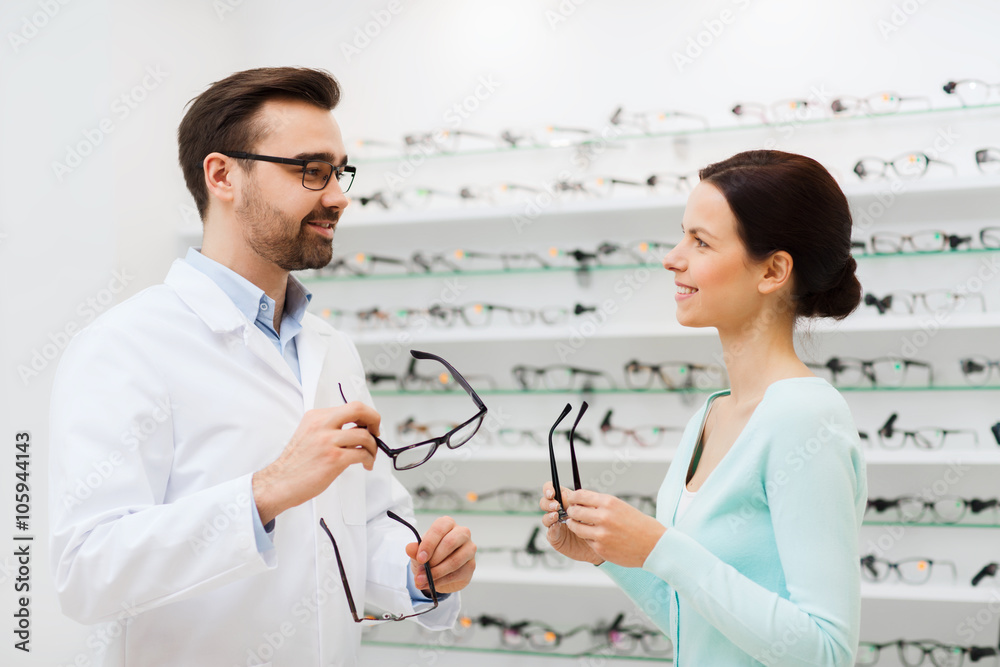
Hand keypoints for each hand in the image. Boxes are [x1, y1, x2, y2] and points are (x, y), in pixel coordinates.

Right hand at [253, 402, 380, 523]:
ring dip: (373, 447)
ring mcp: (327, 442)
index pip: (350, 406)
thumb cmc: (296, 463)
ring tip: (370, 456)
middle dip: (374, 420)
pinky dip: (369, 459)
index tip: (369, 426)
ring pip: (364, 435)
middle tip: (376, 433)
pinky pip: (361, 454)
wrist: (280, 482)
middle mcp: (321, 425)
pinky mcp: (333, 459)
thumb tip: (356, 427)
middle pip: (359, 409)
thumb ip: (328, 427)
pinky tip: (366, 464)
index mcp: (316, 417)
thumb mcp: (309, 434)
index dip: (365, 416)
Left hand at [406, 516, 475, 594]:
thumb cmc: (431, 555)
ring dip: (436, 573)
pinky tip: (432, 584)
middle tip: (421, 571)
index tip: (420, 558)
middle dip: (433, 560)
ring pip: (454, 561)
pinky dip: (441, 581)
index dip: (429, 544)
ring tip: (422, 580)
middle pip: (450, 543)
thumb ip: (415, 550)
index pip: (439, 529)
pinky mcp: (471, 565)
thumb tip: (409, 548)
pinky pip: (457, 574)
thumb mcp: (420, 552)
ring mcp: (469, 549)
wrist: (439, 571)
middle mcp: (461, 533)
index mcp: (447, 524)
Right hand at [539, 482, 603, 565]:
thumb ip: (581, 503)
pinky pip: (550, 532)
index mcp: (565, 500)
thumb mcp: (590, 510)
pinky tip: (557, 526)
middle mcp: (558, 511)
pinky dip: (552, 529)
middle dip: (548, 503)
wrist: (597, 541)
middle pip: (544, 503)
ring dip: (549, 516)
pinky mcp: (555, 537)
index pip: (551, 490)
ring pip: (545, 517)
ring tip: (556, 516)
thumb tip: (571, 496)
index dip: (549, 489)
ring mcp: (555, 524)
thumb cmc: (594, 523)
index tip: (552, 492)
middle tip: (556, 506)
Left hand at [559, 488, 666, 567]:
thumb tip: (581, 500)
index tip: (571, 499)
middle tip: (572, 513)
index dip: (572, 497)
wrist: (654, 545)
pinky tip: (593, 536)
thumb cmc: (638, 524)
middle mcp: (603, 517)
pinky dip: (587, 538)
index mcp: (609, 502)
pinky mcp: (600, 548)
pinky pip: (586, 540)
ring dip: (574, 525)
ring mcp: (601, 534)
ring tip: (576, 524)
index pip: (580, 495)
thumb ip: (601, 504)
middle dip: (571, 511)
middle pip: (574, 511)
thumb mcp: (620, 506)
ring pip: (576, 527)